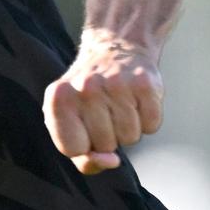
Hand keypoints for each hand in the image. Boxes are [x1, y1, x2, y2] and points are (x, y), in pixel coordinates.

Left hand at [42, 29, 163, 174]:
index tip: (84, 128)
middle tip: (105, 110)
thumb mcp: (69, 120)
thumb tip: (110, 161)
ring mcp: (116, 84)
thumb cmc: (88, 95)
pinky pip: (152, 126)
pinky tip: (136, 99)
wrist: (114, 48)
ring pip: (130, 138)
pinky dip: (147, 119)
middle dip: (108, 136)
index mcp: (58, 98)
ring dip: (128, 128)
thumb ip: (80, 154)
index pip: (72, 149)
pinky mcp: (145, 83)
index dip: (83, 147)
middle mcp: (86, 88)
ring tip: (120, 104)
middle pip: (105, 146)